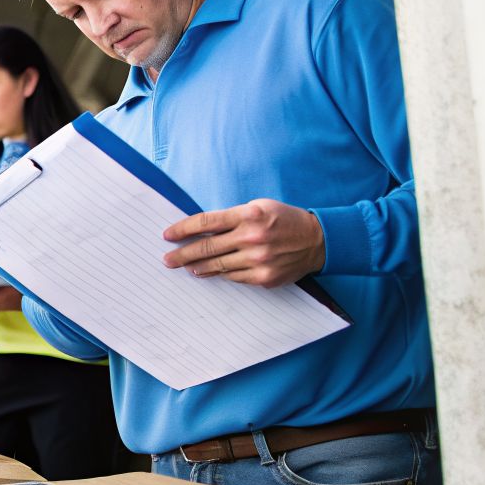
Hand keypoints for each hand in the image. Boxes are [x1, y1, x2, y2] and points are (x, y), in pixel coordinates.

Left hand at [162, 199, 324, 287]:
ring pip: (217, 266)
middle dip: (182, 254)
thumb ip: (231, 218)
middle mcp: (252, 237)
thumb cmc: (283, 220)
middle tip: (167, 259)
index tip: (167, 235)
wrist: (317, 241)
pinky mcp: (263, 277)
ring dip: (197, 267)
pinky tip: (210, 272)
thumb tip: (200, 231)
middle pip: (206, 247)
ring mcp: (258, 260)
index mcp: (249, 215)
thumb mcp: (258, 207)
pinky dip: (220, 274)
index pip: (206, 222)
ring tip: (185, 266)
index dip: (182, 229)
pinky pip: (233, 277)